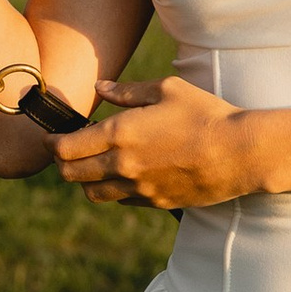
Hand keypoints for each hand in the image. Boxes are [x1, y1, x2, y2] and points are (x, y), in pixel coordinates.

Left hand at [56, 75, 257, 210]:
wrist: (239, 152)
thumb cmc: (205, 113)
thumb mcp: (167, 90)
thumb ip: (127, 91)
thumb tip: (100, 88)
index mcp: (120, 134)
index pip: (66, 148)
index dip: (51, 143)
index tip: (51, 137)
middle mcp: (123, 165)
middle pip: (71, 174)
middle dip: (61, 163)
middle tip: (65, 152)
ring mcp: (138, 188)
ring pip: (92, 193)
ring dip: (85, 180)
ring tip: (92, 166)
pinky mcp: (155, 202)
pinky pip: (121, 201)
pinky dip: (113, 190)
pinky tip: (124, 175)